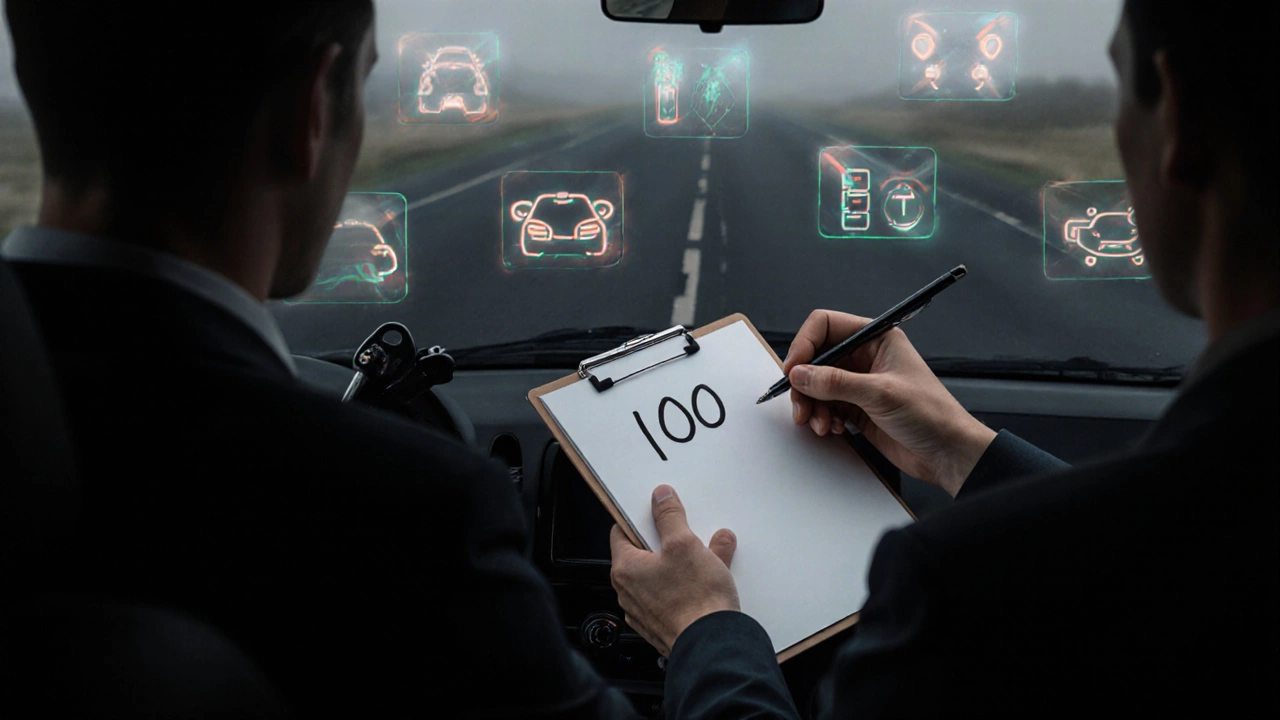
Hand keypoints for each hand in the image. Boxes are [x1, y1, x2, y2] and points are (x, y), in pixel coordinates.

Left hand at [609, 485, 739, 655]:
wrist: (711, 643)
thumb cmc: (695, 601)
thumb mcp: (685, 544)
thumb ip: (670, 517)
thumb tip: (661, 498)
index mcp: (625, 568)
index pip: (622, 532)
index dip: (640, 519)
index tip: (656, 513)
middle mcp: (629, 591)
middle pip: (643, 554)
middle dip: (668, 542)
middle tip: (687, 537)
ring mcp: (644, 610)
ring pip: (659, 575)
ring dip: (680, 564)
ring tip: (704, 559)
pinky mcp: (662, 622)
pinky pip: (670, 595)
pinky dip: (685, 585)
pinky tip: (706, 581)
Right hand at [784, 309, 996, 496]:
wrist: (947, 454)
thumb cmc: (932, 414)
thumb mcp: (881, 393)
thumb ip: (836, 383)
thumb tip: (800, 374)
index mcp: (877, 338)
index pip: (826, 326)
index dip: (805, 344)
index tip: (794, 369)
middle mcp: (865, 357)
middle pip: (816, 358)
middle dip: (804, 382)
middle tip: (801, 404)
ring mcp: (859, 383)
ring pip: (816, 385)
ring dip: (811, 405)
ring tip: (818, 423)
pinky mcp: (856, 407)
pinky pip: (824, 406)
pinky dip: (821, 417)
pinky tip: (832, 428)